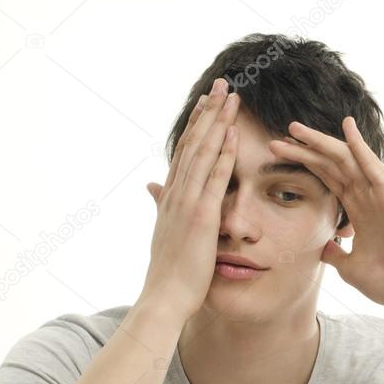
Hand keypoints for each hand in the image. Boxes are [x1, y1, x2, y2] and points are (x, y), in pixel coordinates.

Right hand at [138, 77, 239, 323]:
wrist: (164, 298)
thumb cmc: (170, 273)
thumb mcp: (166, 232)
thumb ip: (162, 206)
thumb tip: (151, 187)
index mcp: (172, 196)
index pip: (186, 152)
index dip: (197, 125)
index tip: (207, 103)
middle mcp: (177, 193)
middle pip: (194, 142)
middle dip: (209, 112)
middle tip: (222, 84)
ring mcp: (187, 202)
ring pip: (203, 152)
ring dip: (217, 122)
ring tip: (231, 96)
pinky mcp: (199, 215)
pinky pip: (213, 178)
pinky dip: (222, 153)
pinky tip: (232, 133)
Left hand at [268, 117, 383, 317]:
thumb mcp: (349, 265)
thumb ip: (336, 252)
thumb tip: (323, 247)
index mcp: (359, 211)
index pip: (328, 178)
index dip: (306, 163)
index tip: (281, 154)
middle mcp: (369, 197)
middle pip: (332, 164)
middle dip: (306, 149)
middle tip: (280, 136)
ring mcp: (381, 194)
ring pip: (346, 159)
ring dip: (321, 142)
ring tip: (295, 128)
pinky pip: (372, 165)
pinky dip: (359, 145)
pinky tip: (346, 126)